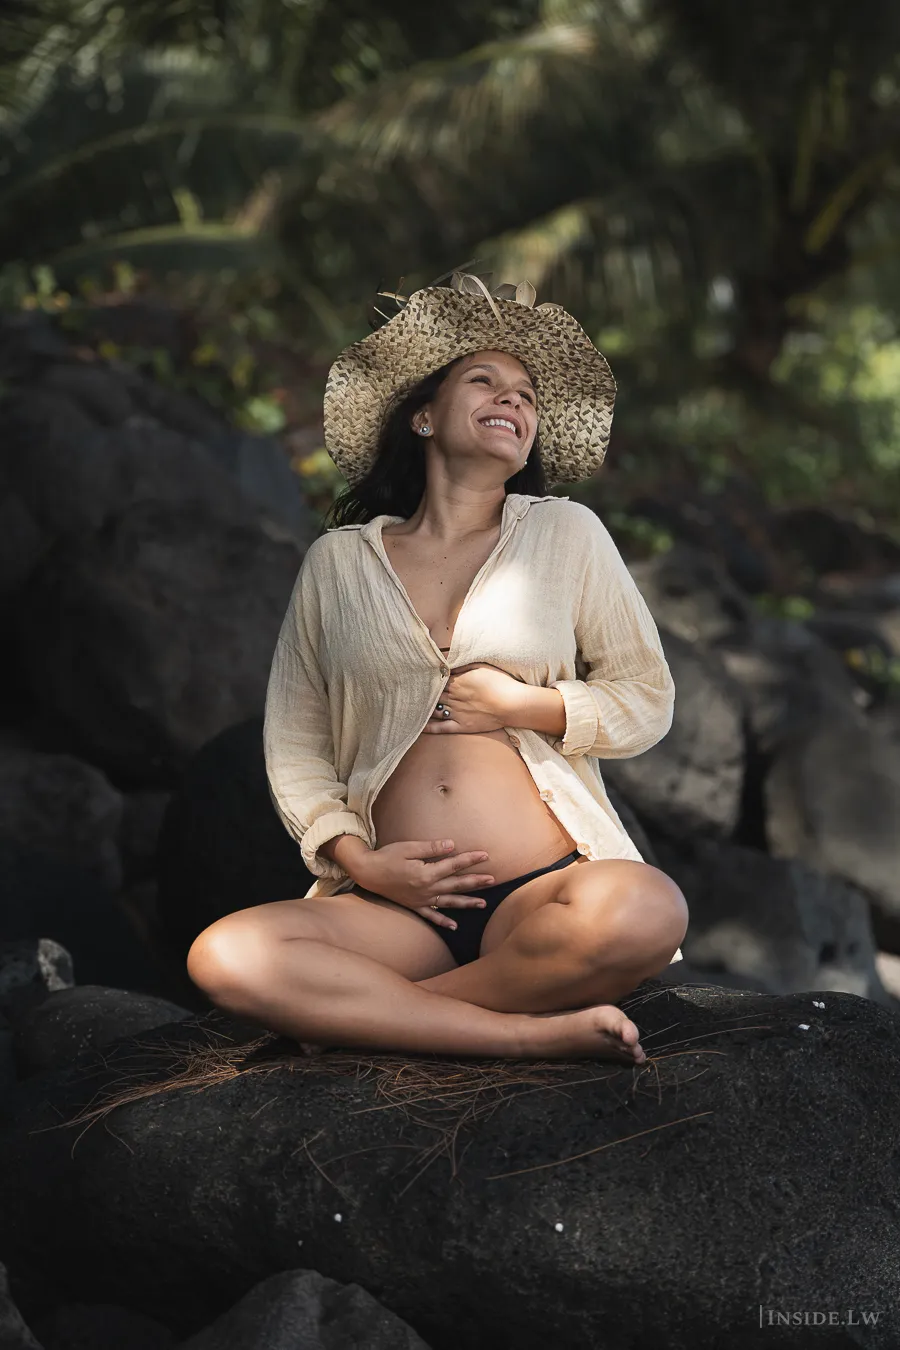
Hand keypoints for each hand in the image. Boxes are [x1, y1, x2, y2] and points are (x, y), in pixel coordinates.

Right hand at [354, 838, 494, 928]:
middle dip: (476, 882)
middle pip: (456, 885)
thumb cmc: (387, 856)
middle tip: (493, 880)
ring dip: (467, 903)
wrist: (367, 873)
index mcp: (426, 873)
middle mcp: (426, 889)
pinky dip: (443, 921)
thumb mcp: (408, 847)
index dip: (471, 859)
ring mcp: (421, 899)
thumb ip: (431, 848)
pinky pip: (431, 916)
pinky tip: (454, 926)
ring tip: (483, 904)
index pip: (454, 865)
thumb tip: (452, 846)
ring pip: (449, 902)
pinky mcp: (414, 906)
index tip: (486, 855)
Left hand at [421, 662, 524, 734]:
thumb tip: (448, 663)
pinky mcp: (462, 726)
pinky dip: (428, 727)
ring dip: (423, 707)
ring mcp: (456, 712)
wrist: (512, 704)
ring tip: (412, 705)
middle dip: (423, 692)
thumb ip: (463, 665)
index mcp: (457, 681)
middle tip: (412, 690)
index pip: (436, 680)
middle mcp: (453, 697)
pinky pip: (441, 728)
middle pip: (432, 694)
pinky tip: (419, 725)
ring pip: (433, 710)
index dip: (428, 679)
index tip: (418, 677)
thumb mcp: (482, 666)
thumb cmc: (500, 682)